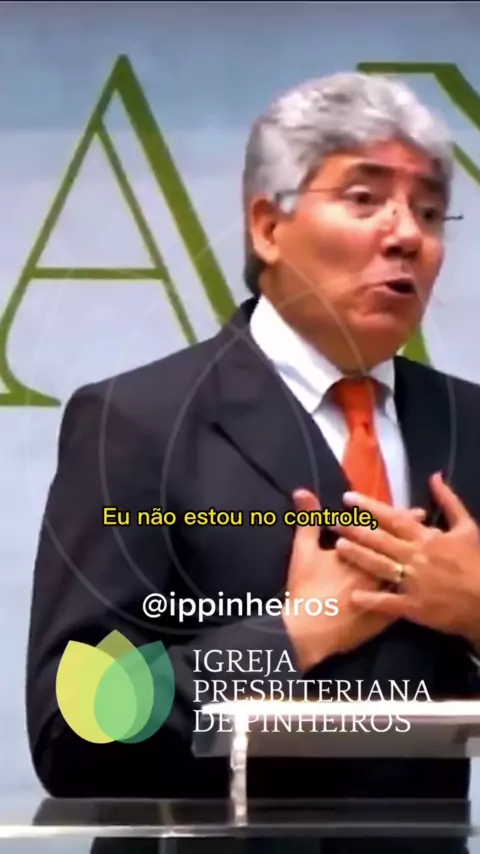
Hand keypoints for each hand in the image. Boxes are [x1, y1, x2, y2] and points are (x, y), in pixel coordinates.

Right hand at [282, 489, 425, 670]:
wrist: (309, 630)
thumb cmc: (306, 588)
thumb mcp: (303, 550)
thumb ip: (307, 520)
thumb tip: (302, 490)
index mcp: (361, 552)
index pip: (387, 531)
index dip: (402, 520)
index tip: (418, 512)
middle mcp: (378, 570)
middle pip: (403, 550)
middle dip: (418, 538)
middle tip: (429, 529)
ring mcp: (385, 594)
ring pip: (408, 575)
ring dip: (419, 564)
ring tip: (430, 554)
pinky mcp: (387, 616)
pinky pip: (406, 602)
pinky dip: (414, 594)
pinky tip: (422, 590)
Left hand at [332, 472, 479, 645]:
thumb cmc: (476, 562)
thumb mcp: (467, 527)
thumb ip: (448, 501)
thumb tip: (434, 476)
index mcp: (427, 538)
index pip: (393, 518)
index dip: (369, 507)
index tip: (348, 498)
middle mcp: (416, 557)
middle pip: (380, 540)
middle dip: (355, 529)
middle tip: (334, 521)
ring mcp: (414, 583)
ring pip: (380, 567)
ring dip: (358, 556)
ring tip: (338, 547)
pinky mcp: (415, 607)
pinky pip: (388, 603)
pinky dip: (371, 599)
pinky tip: (352, 596)